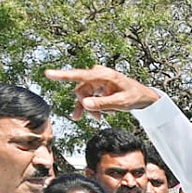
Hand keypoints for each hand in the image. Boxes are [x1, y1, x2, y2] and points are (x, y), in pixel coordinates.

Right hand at [44, 66, 160, 119]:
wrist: (143, 97)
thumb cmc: (134, 96)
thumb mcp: (121, 103)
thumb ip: (102, 104)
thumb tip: (85, 104)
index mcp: (104, 75)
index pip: (80, 75)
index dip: (62, 75)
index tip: (48, 74)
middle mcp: (98, 75)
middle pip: (81, 90)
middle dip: (87, 105)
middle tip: (97, 118)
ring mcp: (97, 81)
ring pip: (84, 96)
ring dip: (90, 108)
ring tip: (98, 119)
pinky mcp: (98, 87)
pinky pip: (89, 98)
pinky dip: (93, 107)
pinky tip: (99, 115)